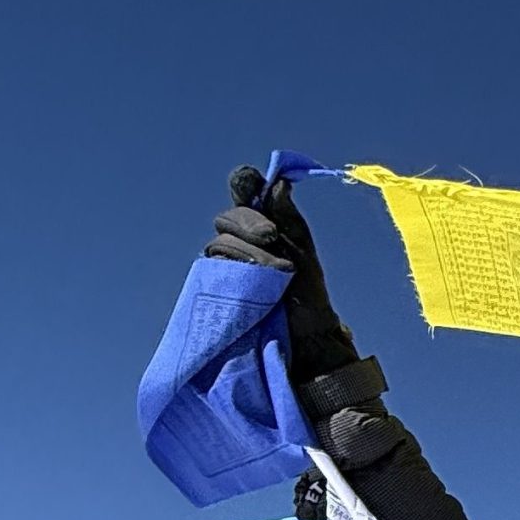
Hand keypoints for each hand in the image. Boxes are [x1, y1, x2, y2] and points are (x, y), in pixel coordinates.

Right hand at [203, 165, 356, 381]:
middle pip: (228, 216)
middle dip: (249, 223)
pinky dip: (232, 268)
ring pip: (221, 242)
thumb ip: (288, 217)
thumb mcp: (302, 250)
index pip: (243, 192)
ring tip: (275, 275)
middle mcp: (237, 240)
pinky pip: (213, 269)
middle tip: (272, 238)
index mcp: (260, 225)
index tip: (252, 182)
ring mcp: (224, 264)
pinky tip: (247, 277)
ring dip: (249, 254)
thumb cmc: (307, 295)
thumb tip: (278, 183)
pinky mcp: (214, 288)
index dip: (244, 183)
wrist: (306, 337)